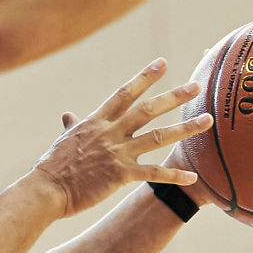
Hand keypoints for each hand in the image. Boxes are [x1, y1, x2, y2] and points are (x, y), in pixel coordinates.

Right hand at [33, 58, 211, 218]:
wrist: (45, 189)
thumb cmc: (51, 167)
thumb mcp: (64, 140)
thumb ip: (72, 126)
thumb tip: (69, 116)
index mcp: (96, 121)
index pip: (125, 92)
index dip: (145, 77)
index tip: (162, 62)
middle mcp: (109, 132)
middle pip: (147, 109)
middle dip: (174, 96)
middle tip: (196, 86)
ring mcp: (116, 152)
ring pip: (158, 136)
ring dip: (185, 128)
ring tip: (207, 120)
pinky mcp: (120, 175)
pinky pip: (153, 172)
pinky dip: (174, 175)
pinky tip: (193, 177)